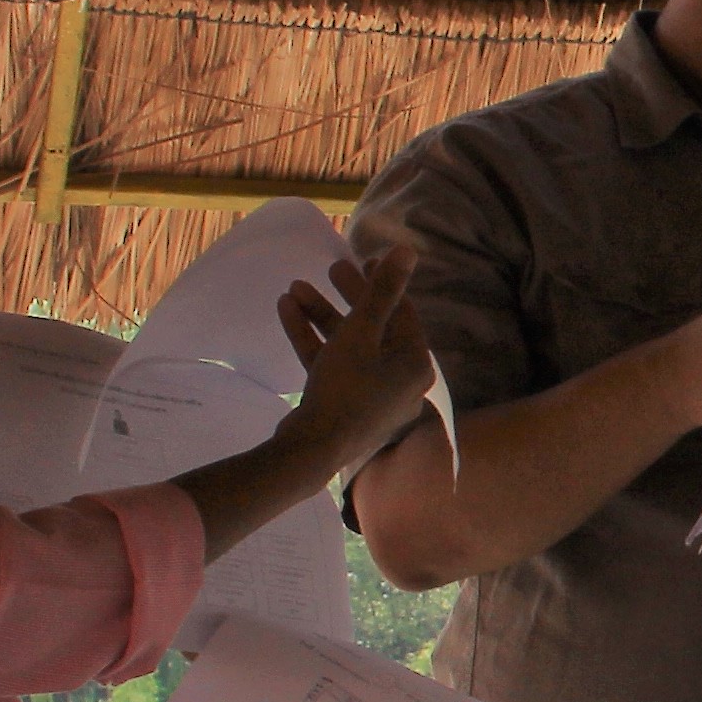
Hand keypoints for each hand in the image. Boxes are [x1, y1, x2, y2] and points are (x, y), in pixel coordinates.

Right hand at [271, 248, 433, 472]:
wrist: (313, 450)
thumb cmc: (346, 388)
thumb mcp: (362, 333)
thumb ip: (382, 292)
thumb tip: (408, 251)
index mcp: (416, 365)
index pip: (403, 314)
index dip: (382, 284)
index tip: (361, 261)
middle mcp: (401, 382)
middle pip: (375, 328)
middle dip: (348, 297)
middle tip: (331, 267)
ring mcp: (372, 397)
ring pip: (348, 346)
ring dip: (322, 315)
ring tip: (294, 287)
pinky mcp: (344, 407)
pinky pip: (332, 365)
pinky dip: (312, 340)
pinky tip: (286, 311)